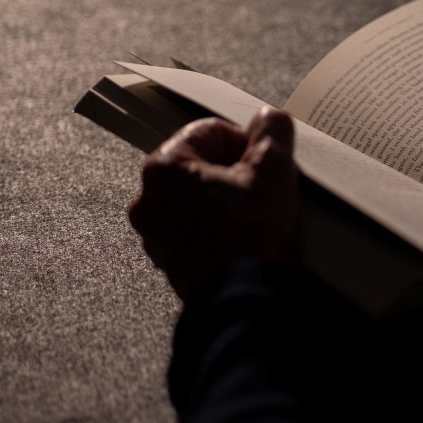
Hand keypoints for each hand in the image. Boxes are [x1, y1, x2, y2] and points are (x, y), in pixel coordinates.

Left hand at [127, 107, 299, 297]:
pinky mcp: (170, 262)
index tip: (265, 167)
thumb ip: (273, 132)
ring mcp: (156, 235)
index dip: (247, 144)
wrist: (245, 303)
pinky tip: (245, 243)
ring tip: (257, 222)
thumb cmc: (253, 237)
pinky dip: (220, 231)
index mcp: (165, 168)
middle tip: (265, 193)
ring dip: (228, 203)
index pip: (211, 132)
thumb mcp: (274, 171)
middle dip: (236, 174)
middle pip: (203, 165)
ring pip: (200, 199)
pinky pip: (198, 231)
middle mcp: (148, 199)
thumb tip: (269, 119)